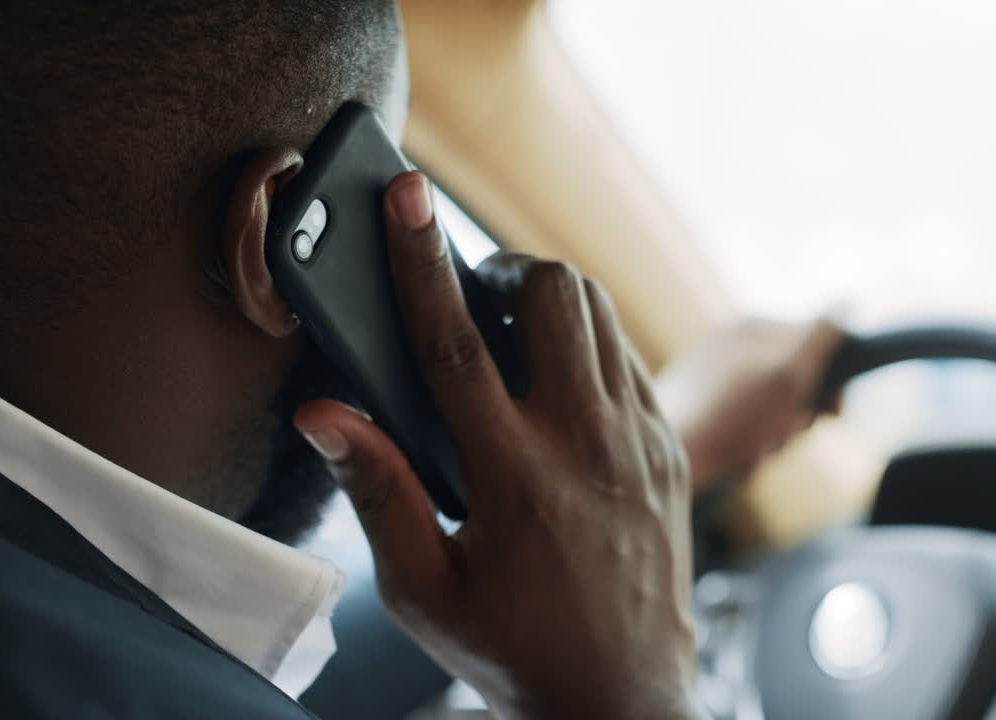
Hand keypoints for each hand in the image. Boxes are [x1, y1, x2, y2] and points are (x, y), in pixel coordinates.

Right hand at [293, 172, 703, 719]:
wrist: (622, 700)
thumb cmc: (514, 650)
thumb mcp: (423, 590)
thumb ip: (375, 492)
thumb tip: (326, 414)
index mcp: (515, 479)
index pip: (456, 343)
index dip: (421, 261)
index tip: (404, 197)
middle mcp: (586, 446)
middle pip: (554, 297)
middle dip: (507, 268)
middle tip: (473, 295)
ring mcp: (639, 444)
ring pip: (601, 315)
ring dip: (552, 300)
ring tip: (512, 332)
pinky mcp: (670, 450)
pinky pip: (630, 358)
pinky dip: (589, 343)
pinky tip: (557, 382)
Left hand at [655, 316, 845, 494]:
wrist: (671, 454)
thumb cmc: (733, 417)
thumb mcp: (788, 372)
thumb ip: (821, 335)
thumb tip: (846, 302)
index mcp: (753, 327)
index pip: (815, 347)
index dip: (830, 383)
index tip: (831, 411)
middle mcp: (731, 346)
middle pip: (793, 384)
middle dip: (796, 416)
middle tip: (783, 432)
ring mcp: (713, 377)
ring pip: (771, 413)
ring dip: (774, 436)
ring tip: (754, 449)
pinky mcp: (699, 409)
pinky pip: (743, 430)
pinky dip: (749, 447)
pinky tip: (736, 456)